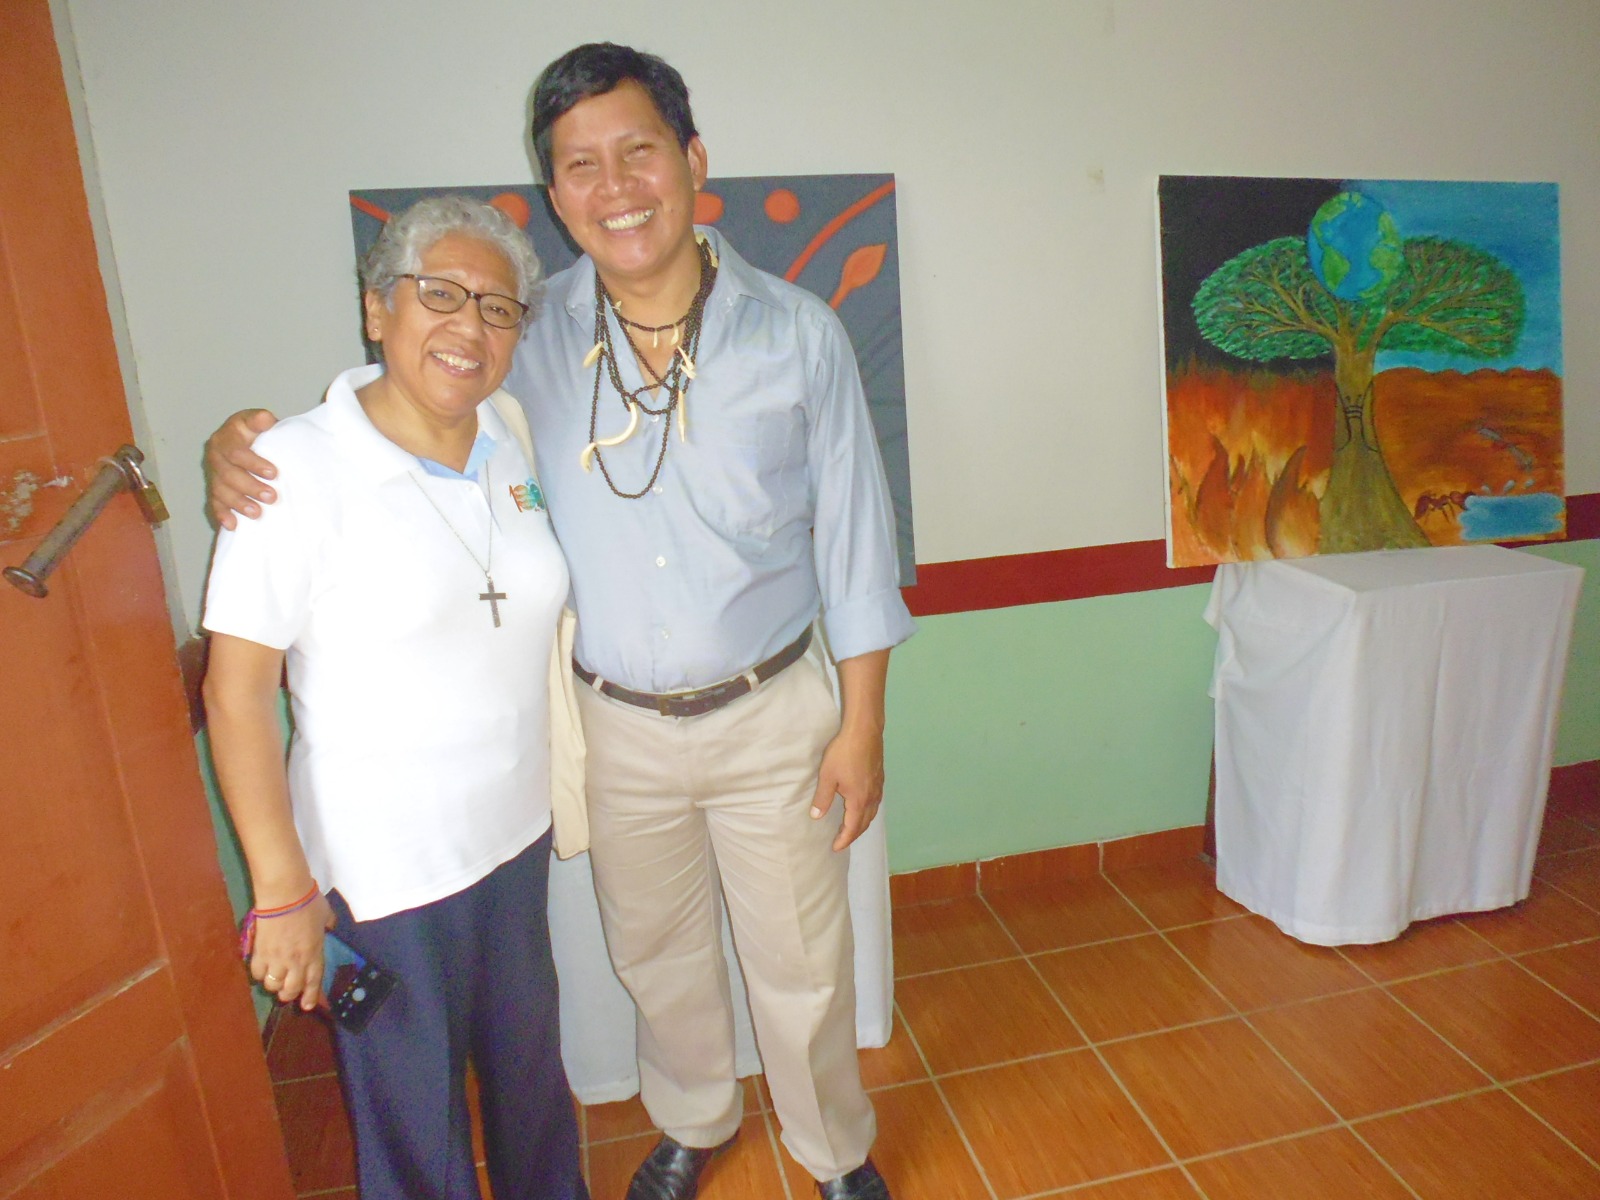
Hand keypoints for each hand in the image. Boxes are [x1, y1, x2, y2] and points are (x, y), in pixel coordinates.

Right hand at [205, 409, 280, 528]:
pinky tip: (232, 525)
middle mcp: (215, 455)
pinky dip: (222, 515)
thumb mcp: (261, 422)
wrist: (253, 442)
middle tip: (272, 497)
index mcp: (226, 437)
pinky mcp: (214, 489)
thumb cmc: (260, 433)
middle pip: (228, 474)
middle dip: (250, 487)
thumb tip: (264, 418)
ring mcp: (213, 474)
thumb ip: (261, 420)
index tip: (274, 473)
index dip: (253, 463)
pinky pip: (214, 503)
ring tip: (257, 513)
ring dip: (238, 503)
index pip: (236, 452)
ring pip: (221, 491)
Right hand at [249, 892, 335, 1010]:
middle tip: (287, 991)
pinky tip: (262, 968)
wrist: (285, 894)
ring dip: (274, 984)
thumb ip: (328, 924)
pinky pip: (257, 972)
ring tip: (274, 978)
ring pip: (272, 985)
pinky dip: (259, 973)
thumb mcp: (326, 914)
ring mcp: (276, 959)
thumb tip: (329, 925)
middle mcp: (295, 961)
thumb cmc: (308, 902)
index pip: (313, 981)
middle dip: (289, 994)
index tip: (307, 1006)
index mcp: (314, 953)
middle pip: (290, 989)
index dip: (310, 996)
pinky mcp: (259, 952)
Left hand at [810, 724, 884, 850]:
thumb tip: (816, 817)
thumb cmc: (843, 753)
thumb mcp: (827, 776)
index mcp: (859, 800)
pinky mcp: (880, 778)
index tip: (835, 847)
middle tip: (841, 840)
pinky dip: (868, 811)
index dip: (844, 839)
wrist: (864, 731)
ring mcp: (878, 787)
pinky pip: (875, 802)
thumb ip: (822, 798)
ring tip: (851, 826)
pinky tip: (862, 805)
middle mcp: (872, 797)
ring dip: (862, 823)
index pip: (852, 828)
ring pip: (872, 813)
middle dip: (853, 834)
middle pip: (864, 823)